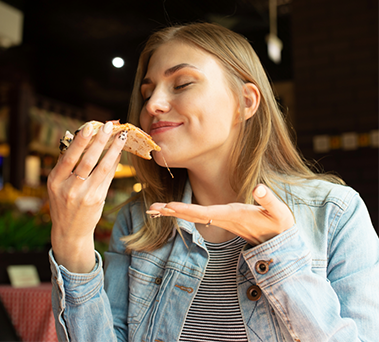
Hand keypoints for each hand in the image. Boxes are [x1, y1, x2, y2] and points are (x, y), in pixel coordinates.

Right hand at [47, 121, 126, 271]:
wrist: (70, 231)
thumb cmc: (62, 203)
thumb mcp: (56, 185)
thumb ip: (64, 165)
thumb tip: (76, 138)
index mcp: (55, 181)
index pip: (68, 157)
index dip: (80, 141)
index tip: (89, 126)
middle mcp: (69, 188)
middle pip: (87, 160)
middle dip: (100, 141)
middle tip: (109, 126)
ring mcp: (85, 195)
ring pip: (102, 168)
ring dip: (113, 150)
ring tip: (120, 137)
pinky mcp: (98, 199)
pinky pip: (108, 176)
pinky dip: (114, 162)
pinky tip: (118, 152)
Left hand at [148, 185, 293, 245]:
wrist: (280, 241)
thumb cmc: (279, 225)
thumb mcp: (279, 212)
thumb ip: (269, 200)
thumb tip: (259, 189)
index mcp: (232, 214)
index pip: (205, 212)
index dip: (187, 209)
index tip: (170, 207)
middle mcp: (222, 218)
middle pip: (192, 216)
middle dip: (171, 212)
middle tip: (151, 209)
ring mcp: (221, 220)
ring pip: (192, 216)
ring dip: (173, 213)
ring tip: (153, 210)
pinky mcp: (222, 219)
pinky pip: (197, 216)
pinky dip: (183, 212)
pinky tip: (172, 210)